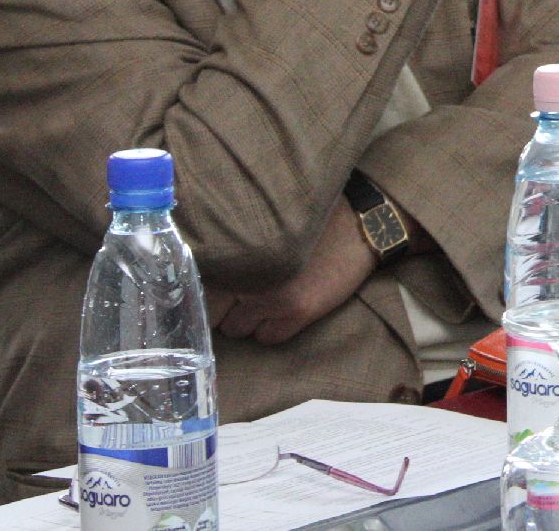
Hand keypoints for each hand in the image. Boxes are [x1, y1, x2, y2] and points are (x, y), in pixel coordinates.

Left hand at [215, 198, 376, 345]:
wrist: (361, 225)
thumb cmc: (309, 220)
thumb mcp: (263, 223)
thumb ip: (232, 245)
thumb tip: (201, 265)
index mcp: (235, 249)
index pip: (197, 286)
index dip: (203, 291)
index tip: (209, 291)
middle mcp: (247, 275)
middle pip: (213, 313)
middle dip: (223, 307)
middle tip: (240, 295)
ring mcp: (272, 297)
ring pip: (237, 329)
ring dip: (247, 318)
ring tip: (266, 297)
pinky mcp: (298, 312)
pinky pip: (267, 338)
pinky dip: (272, 329)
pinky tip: (286, 307)